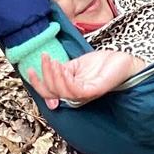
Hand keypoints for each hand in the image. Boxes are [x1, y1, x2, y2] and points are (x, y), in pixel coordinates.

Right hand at [26, 48, 142, 109]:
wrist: (123, 61)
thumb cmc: (102, 64)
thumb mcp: (76, 65)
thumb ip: (61, 70)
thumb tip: (45, 72)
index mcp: (71, 90)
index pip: (49, 93)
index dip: (37, 84)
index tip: (29, 69)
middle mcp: (77, 96)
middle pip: (53, 94)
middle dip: (44, 77)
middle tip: (43, 58)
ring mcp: (86, 94)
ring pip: (62, 92)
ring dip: (53, 75)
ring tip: (52, 60)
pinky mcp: (94, 90)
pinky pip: (75, 90)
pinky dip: (65, 79)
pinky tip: (62, 67)